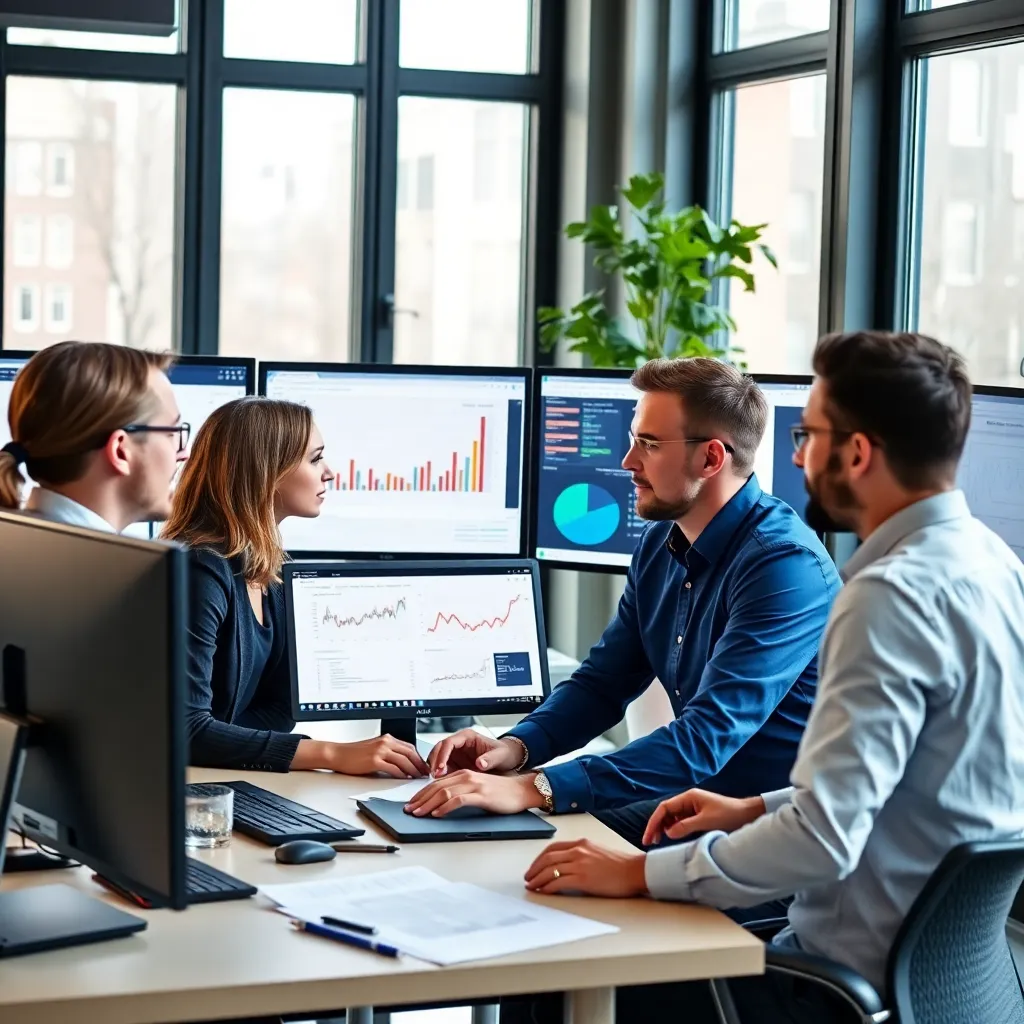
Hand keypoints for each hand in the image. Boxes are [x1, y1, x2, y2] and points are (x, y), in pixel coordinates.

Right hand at [314, 736, 428, 778]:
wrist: (338, 754)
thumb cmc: (354, 753)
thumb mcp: (374, 748)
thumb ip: (388, 752)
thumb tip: (402, 763)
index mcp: (387, 738)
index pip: (410, 747)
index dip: (419, 757)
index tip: (423, 766)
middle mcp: (385, 742)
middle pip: (410, 753)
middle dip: (420, 764)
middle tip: (425, 773)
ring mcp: (380, 751)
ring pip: (404, 760)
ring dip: (413, 770)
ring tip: (418, 777)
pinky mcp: (374, 760)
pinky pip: (393, 768)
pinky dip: (402, 774)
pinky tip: (405, 778)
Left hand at [404, 770, 542, 816]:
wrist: (521, 790)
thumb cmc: (500, 793)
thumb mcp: (476, 788)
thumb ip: (461, 792)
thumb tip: (441, 804)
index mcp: (463, 774)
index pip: (436, 783)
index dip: (421, 793)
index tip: (411, 804)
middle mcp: (466, 776)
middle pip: (436, 787)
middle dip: (419, 799)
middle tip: (408, 810)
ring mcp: (474, 785)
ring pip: (444, 792)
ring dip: (428, 804)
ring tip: (418, 813)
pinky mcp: (481, 795)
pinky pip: (458, 800)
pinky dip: (445, 807)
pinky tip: (437, 814)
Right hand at [427, 730, 521, 776]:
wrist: (507, 760)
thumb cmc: (504, 754)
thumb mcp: (500, 755)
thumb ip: (490, 759)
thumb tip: (480, 763)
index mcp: (468, 736)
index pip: (449, 742)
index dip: (443, 754)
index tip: (441, 767)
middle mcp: (459, 743)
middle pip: (439, 749)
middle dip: (434, 762)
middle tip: (435, 776)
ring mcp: (456, 753)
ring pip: (437, 758)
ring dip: (434, 768)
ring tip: (436, 781)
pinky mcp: (455, 763)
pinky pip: (442, 767)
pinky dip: (439, 775)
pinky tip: (440, 784)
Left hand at [524, 839, 646, 897]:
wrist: (634, 871)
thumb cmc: (620, 865)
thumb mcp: (597, 852)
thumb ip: (582, 855)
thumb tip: (567, 866)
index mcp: (581, 843)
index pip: (553, 848)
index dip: (539, 858)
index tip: (534, 866)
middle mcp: (578, 851)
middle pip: (548, 858)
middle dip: (534, 868)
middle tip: (528, 877)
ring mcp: (580, 864)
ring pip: (550, 870)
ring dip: (538, 879)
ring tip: (532, 886)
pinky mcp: (583, 879)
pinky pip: (558, 882)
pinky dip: (547, 887)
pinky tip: (543, 891)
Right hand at [642, 789, 764, 846]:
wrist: (747, 814)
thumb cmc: (729, 815)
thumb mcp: (706, 822)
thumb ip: (686, 826)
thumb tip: (668, 833)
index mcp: (688, 797)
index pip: (664, 808)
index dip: (654, 822)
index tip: (648, 836)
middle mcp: (688, 800)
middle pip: (666, 812)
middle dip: (656, 826)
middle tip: (649, 842)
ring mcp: (692, 808)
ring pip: (672, 818)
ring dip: (664, 828)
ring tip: (658, 841)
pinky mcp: (697, 816)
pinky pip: (680, 822)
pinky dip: (673, 829)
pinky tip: (671, 838)